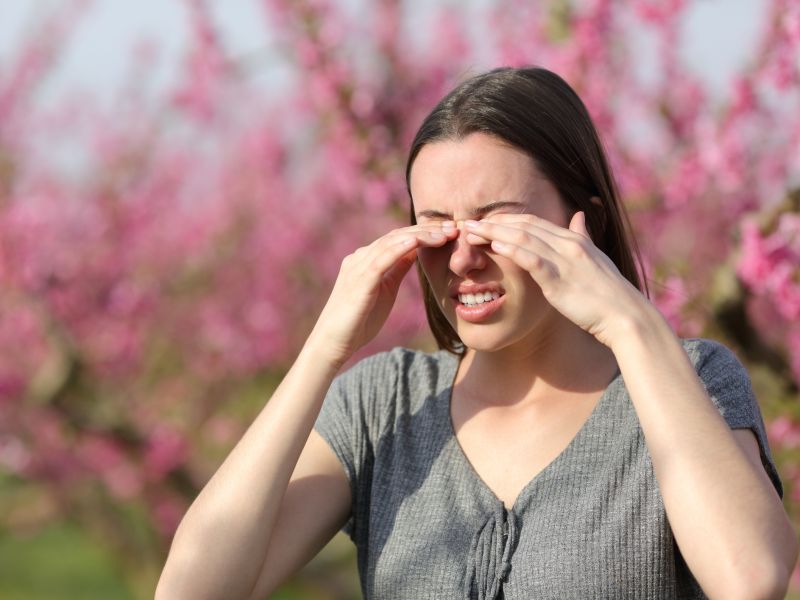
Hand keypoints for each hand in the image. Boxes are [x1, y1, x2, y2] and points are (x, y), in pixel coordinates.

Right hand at [308, 222, 458, 366]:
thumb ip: (397, 269)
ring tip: (443, 234)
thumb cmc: (359, 320)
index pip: (399, 239)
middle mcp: (361, 258)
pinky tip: (416, 243)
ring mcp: (357, 268)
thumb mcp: (385, 289)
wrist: (333, 342)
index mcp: (367, 260)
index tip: (450, 232)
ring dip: (419, 237)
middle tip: (454, 227)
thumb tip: (415, 251)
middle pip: (397, 236)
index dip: (425, 233)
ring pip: (391, 244)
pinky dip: (398, 249)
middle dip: (426, 230)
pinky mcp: (358, 282)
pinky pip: (380, 260)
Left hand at [463, 211, 651, 347]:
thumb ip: (583, 236)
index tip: (483, 221)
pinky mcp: (560, 279)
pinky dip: (513, 250)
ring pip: (523, 238)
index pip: (533, 222)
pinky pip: (533, 259)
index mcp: (573, 240)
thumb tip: (579, 215)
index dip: (505, 220)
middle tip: (465, 223)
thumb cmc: (608, 293)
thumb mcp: (595, 259)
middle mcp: (568, 244)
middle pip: (523, 225)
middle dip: (492, 223)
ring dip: (494, 232)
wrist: (625, 316)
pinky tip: (494, 246)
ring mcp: (564, 260)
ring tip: (470, 232)